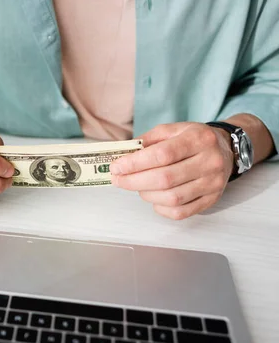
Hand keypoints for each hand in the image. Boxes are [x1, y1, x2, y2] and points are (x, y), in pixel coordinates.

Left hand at [110, 122, 234, 219]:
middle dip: (134, 181)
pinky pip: (180, 212)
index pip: (162, 154)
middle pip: (165, 179)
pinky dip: (160, 208)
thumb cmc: (193, 140)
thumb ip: (147, 140)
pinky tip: (154, 197)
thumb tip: (123, 156)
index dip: (135, 163)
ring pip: (172, 198)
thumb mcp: (172, 130)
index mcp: (199, 139)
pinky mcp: (211, 200)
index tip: (116, 167)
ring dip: (146, 194)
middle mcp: (210, 161)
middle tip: (118, 179)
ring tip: (137, 185)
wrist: (225, 150)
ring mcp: (212, 183)